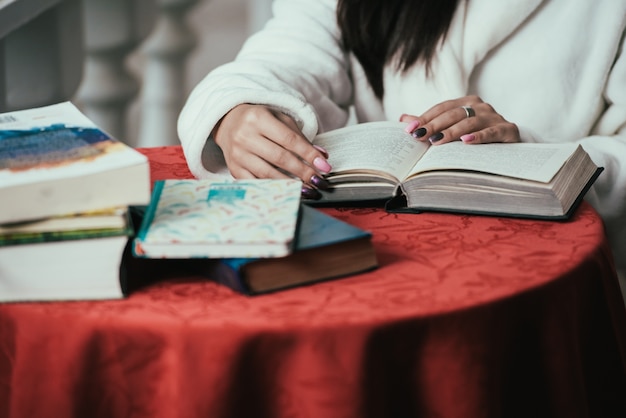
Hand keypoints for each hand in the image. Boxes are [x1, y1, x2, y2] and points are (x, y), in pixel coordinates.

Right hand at [212, 104, 331, 198]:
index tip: (325, 167)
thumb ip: (300, 136)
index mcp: (258, 118)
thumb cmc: (259, 120)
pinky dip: (273, 189)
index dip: (309, 154)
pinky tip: (286, 192)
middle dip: (303, 172)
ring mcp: (237, 154)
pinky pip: (255, 183)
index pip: (289, 140)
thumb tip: (321, 156)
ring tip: (307, 190)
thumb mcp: (279, 119)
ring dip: (291, 184)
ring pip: (268, 174)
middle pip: (280, 158)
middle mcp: (245, 136)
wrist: (228, 122)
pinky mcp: (234, 169)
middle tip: (319, 181)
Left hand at [399, 95, 519, 144]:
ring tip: (437, 141)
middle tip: (420, 136)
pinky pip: (491, 132)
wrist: (510, 143)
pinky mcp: (507, 130)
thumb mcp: (453, 128)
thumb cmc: (477, 135)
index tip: (409, 130)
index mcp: (467, 102)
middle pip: (453, 114)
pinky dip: (478, 137)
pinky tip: (466, 142)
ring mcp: (495, 117)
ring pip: (470, 122)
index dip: (425, 118)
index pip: (442, 108)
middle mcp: (481, 106)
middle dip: (434, 125)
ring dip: (452, 132)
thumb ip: (430, 123)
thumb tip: (403, 119)